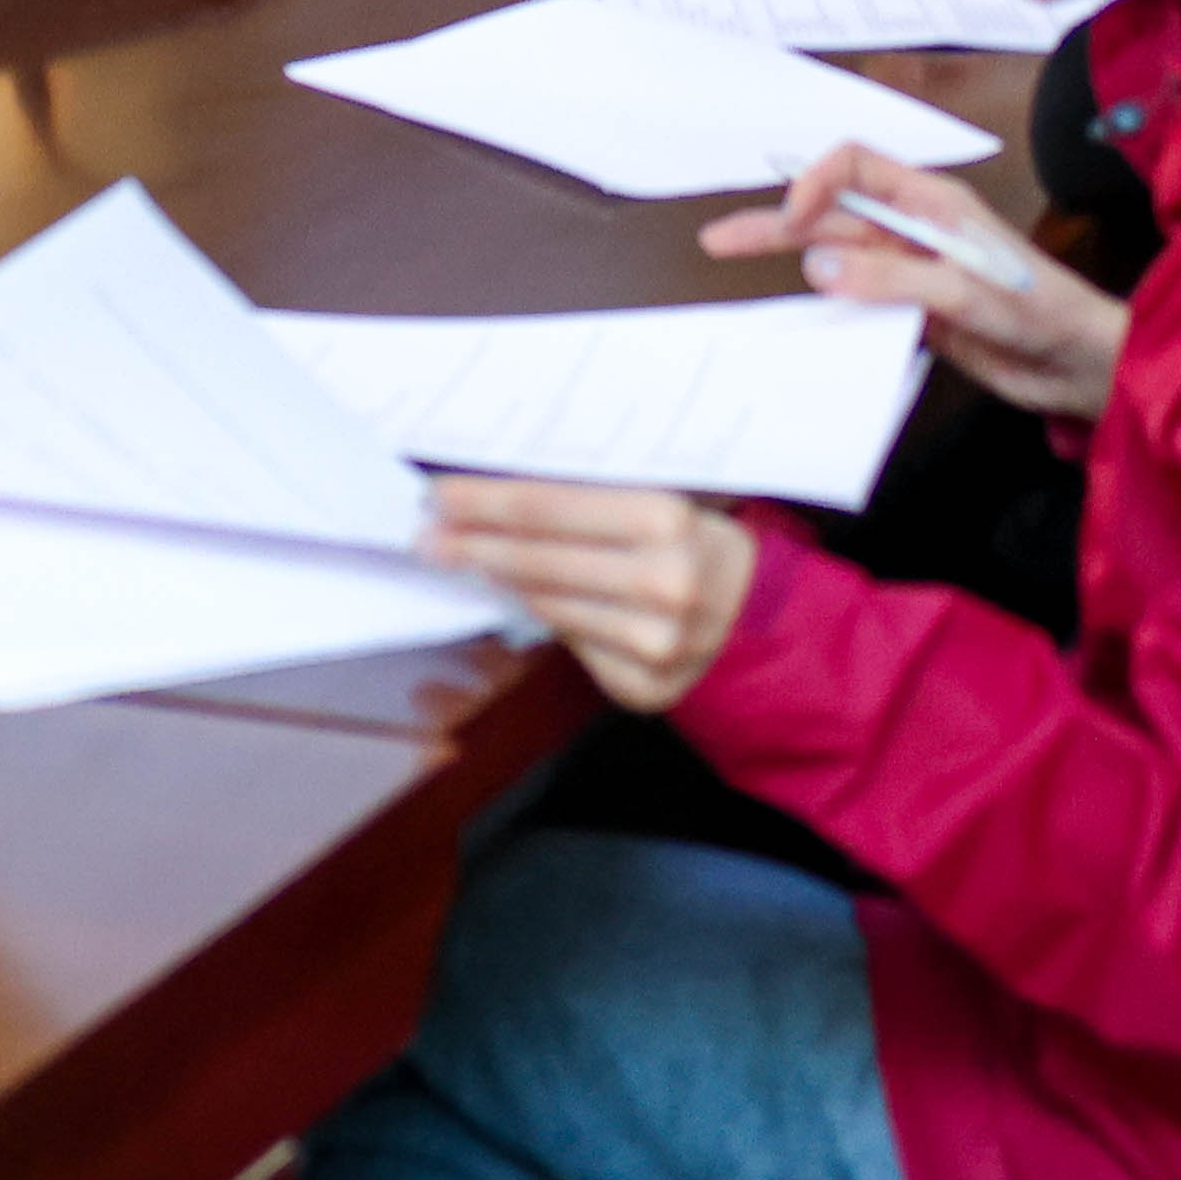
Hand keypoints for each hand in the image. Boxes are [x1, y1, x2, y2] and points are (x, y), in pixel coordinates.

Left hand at [415, 475, 760, 714]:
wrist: (756, 614)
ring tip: (455, 559)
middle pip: (538, 561)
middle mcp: (664, 583)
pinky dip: (540, 618)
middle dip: (472, 544)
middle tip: (424, 533)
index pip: (548, 508)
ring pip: (547, 606)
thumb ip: (587, 497)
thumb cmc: (690, 539)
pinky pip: (571, 646)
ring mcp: (654, 644)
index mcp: (666, 518)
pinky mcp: (644, 687)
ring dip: (495, 581)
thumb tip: (493, 493)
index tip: (439, 495)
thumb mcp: (656, 499)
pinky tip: (515, 598)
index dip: (485, 502)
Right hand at [708, 146, 1131, 423]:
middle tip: (719, 240)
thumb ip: (891, 279)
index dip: (816, 182)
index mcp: (930, 201)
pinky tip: (792, 319)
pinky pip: (856, 301)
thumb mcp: (964, 291)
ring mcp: (911, 270)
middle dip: (777, 221)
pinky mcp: (914, 311)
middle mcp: (914, 228)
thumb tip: (816, 267)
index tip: (792, 220)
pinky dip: (822, 306)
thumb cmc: (1040, 311)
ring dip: (789, 261)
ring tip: (734, 264)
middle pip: (833, 213)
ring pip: (837, 258)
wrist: (1079, 364)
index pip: (856, 166)